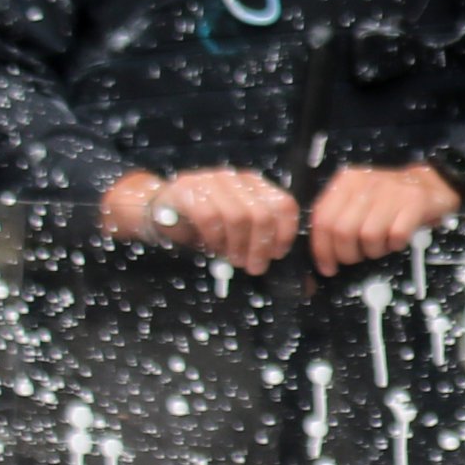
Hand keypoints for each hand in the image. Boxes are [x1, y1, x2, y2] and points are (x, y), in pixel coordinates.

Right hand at [102, 166, 301, 273]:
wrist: (159, 212)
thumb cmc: (204, 227)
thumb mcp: (237, 234)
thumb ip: (263, 246)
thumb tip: (305, 285)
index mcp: (253, 184)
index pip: (283, 204)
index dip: (285, 233)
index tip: (276, 254)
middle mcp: (234, 178)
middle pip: (262, 213)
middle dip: (261, 247)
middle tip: (253, 266)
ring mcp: (210, 181)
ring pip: (238, 216)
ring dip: (238, 245)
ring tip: (233, 259)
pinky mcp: (187, 190)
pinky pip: (210, 216)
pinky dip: (215, 238)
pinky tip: (213, 248)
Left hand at [305, 160, 463, 276]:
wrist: (431, 182)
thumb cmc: (389, 199)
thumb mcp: (358, 200)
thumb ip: (338, 218)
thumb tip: (323, 253)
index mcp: (347, 182)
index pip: (323, 219)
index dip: (322, 248)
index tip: (328, 266)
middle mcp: (366, 183)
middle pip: (343, 231)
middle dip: (348, 254)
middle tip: (357, 257)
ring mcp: (391, 191)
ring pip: (368, 236)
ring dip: (374, 250)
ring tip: (381, 245)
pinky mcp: (415, 201)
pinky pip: (396, 235)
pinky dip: (395, 244)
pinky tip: (397, 239)